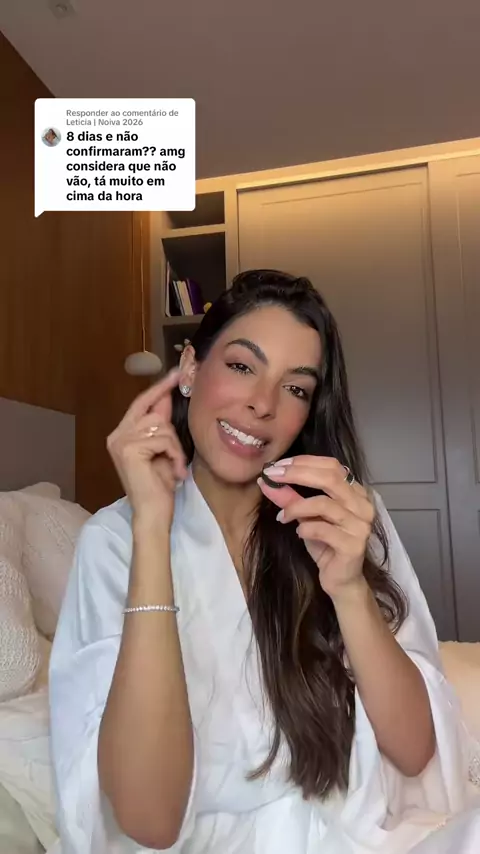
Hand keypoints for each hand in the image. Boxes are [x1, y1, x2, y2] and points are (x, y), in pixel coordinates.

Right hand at [107, 369, 186, 526]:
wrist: (153, 514)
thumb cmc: (159, 486)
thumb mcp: (163, 449)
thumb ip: (161, 425)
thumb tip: (166, 396)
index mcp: (122, 434)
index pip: (142, 403)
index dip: (159, 388)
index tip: (176, 373)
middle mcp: (117, 435)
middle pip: (154, 413)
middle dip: (171, 434)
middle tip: (176, 457)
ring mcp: (120, 441)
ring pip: (162, 427)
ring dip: (175, 448)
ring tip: (174, 468)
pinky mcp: (129, 449)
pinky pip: (164, 439)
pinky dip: (175, 456)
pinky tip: (173, 473)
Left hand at [257, 456, 374, 599]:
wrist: (341, 581)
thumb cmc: (326, 545)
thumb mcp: (305, 518)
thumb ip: (290, 498)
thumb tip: (267, 481)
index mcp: (356, 492)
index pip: (331, 465)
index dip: (303, 462)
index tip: (276, 466)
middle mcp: (363, 505)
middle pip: (330, 478)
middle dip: (297, 474)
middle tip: (272, 477)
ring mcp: (361, 525)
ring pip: (324, 504)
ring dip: (296, 507)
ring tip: (283, 516)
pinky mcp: (354, 545)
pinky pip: (323, 529)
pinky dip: (305, 529)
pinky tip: (299, 534)